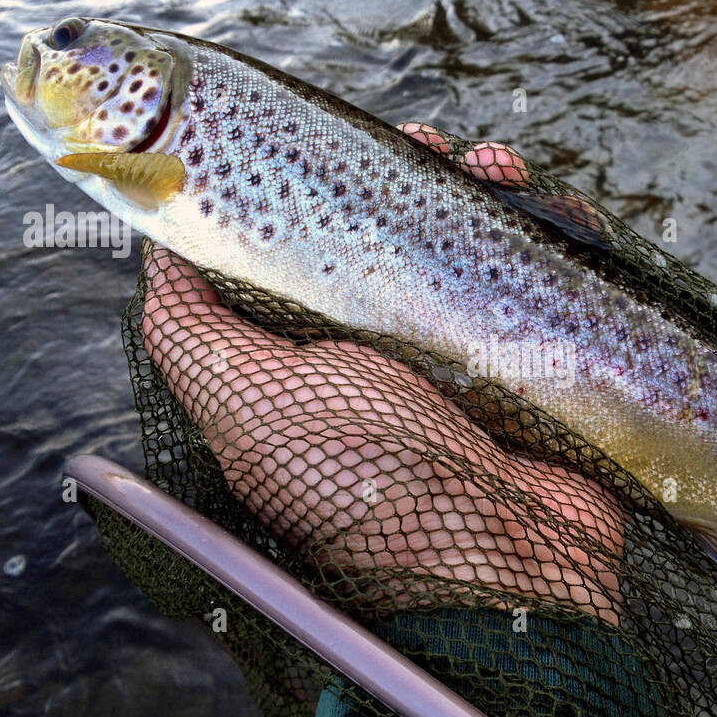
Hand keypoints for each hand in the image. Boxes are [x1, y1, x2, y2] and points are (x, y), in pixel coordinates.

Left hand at [140, 126, 625, 624]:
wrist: (488, 572)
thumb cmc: (358, 484)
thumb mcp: (247, 403)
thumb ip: (191, 334)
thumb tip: (153, 258)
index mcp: (327, 351)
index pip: (326, 245)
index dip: (336, 186)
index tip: (354, 145)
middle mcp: (400, 351)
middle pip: (411, 235)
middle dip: (421, 178)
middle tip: (435, 148)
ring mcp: (478, 360)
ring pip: (484, 247)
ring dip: (492, 193)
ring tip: (501, 170)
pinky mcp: (544, 370)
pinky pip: (557, 284)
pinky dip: (563, 237)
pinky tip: (561, 210)